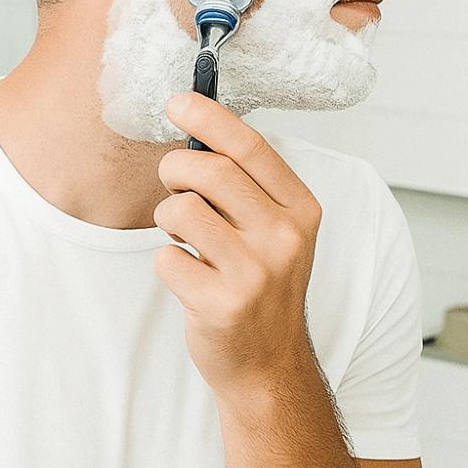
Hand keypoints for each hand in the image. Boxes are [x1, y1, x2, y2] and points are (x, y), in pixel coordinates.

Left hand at [153, 91, 323, 406]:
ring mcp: (256, 274)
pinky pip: (166, 259)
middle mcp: (285, 238)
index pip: (251, 146)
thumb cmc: (262, 285)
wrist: (269, 365)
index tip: (178, 102)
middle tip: (173, 184)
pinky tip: (190, 277)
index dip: (208, 117)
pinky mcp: (223, 305)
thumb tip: (197, 126)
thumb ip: (246, 185)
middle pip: (209, 171)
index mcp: (301, 210)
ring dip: (167, 218)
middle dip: (175, 169)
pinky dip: (167, 263)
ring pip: (180, 210)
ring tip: (183, 237)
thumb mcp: (274, 230)